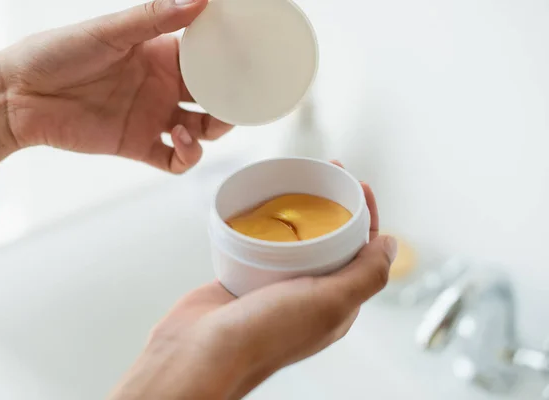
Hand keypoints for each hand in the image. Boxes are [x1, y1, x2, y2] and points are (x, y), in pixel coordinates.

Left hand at [0, 0, 232, 172]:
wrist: (20, 96)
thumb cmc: (57, 53)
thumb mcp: (110, 32)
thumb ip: (155, 17)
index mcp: (160, 55)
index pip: (206, 58)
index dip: (228, 60)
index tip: (250, 57)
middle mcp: (161, 87)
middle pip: (211, 97)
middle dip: (230, 101)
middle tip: (240, 101)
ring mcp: (152, 117)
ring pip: (201, 130)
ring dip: (214, 130)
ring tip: (211, 124)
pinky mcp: (138, 145)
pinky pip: (175, 160)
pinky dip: (188, 156)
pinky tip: (181, 141)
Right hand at [109, 162, 396, 399]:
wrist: (198, 352)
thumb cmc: (265, 334)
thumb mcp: (329, 303)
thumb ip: (366, 275)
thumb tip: (391, 244)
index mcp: (336, 304)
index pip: (362, 252)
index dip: (365, 216)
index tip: (357, 183)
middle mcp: (309, 295)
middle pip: (330, 240)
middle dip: (333, 206)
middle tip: (325, 173)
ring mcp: (275, 287)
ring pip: (295, 240)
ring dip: (299, 211)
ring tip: (295, 182)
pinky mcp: (245, 279)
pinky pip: (261, 245)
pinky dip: (265, 223)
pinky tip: (262, 205)